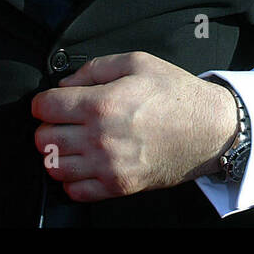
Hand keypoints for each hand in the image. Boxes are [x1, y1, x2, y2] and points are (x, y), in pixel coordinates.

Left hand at [31, 52, 237, 201]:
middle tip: (62, 121)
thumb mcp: (138, 62)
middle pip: (43, 139)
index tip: (51, 101)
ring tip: (71, 142)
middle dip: (47, 126)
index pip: (45, 107)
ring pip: (54, 167)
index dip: (43, 101)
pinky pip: (75, 192)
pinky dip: (72, 179)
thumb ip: (95, 68)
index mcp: (102, 103)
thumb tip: (65, 83)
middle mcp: (100, 138)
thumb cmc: (177, 94)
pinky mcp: (119, 186)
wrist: (210, 129)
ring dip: (56, 153)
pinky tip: (84, 164)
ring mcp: (108, 166)